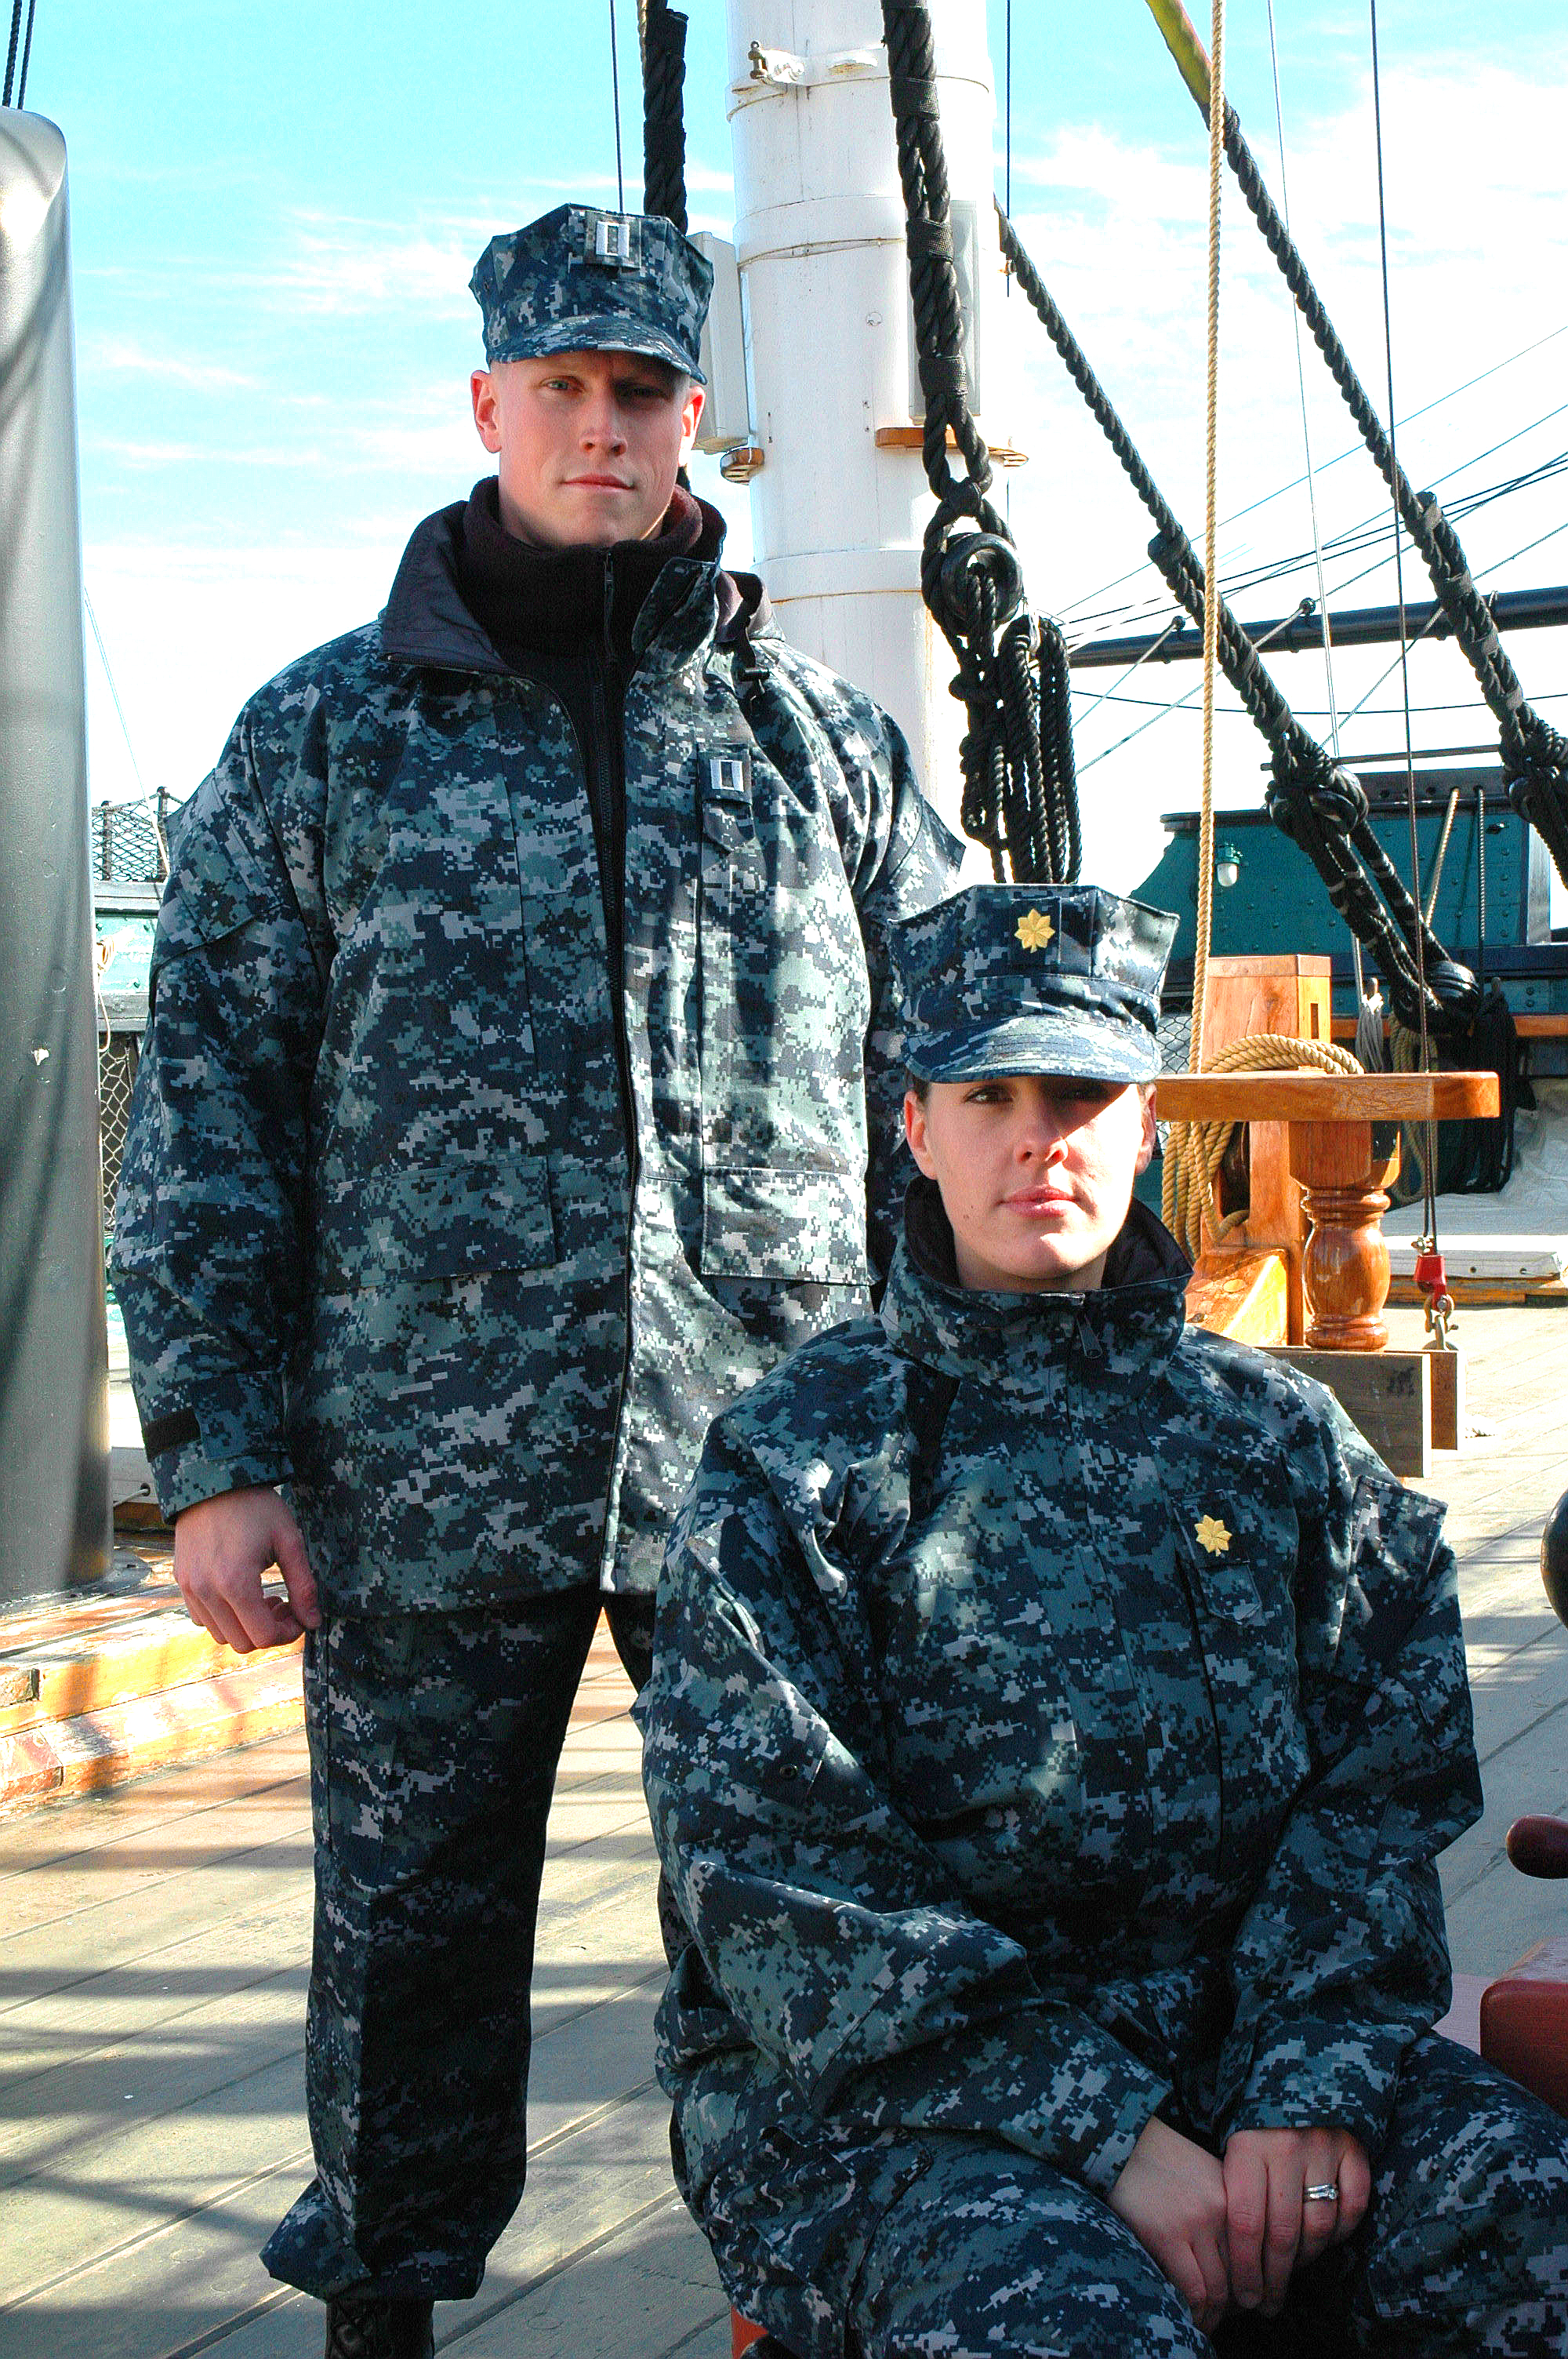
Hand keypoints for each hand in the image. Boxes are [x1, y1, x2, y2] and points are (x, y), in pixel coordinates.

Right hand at [173, 1485, 320, 1653]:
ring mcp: (190, 1588)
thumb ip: (303, 1585)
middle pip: (242, 1642)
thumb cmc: (255, 1506)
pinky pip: (202, 1618)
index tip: (299, 1615)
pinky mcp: (182, 1581)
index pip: (263, 1636)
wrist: (213, 1479)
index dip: (287, 1633)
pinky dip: (223, 1617)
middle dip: (268, 1631)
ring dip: (245, 1626)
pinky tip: (239, 1593)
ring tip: (263, 1597)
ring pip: (221, 1635)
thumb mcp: (288, 1540)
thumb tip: (313, 1621)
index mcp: (235, 1583)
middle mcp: (206, 1591)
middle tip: (284, 1605)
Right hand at [1108, 2115, 1230, 2334]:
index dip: (1252, 2284)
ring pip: (1219, 2289)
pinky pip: (1193, 2290)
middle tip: (1224, 2315)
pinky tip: (1189, 2315)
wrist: (1119, 2141)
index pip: (1256, 2254)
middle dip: (1235, 2304)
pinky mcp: (1167, 2235)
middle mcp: (1222, 2209)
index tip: (1242, 2298)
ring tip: (1205, 2320)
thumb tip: (1237, 2258)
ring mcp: (1196, 2223)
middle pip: (1242, 2275)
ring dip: (1214, 2314)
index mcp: (1234, 2192)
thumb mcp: (1202, 2173)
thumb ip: (1223, 2207)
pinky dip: (1194, 2311)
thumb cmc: (1158, 2158)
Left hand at [1223, 2126, 1370, 2314]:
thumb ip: (1231, 2195)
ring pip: (1318, 2226)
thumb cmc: (1255, 2126)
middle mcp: (1285, 2147)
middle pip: (1281, 2233)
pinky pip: (1352, 2209)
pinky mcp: (1354, 2150)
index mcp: (1246, 2146)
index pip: (1244, 2223)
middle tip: (1267, 2304)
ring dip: (1305, 2259)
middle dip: (1273, 2279)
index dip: (1244, 2269)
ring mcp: (1323, 2148)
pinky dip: (1342, 2232)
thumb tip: (1224, 2264)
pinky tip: (1326, 2240)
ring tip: (1291, 2270)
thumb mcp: (1231, 2150)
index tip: (1244, 2298)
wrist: (1293, 2078)